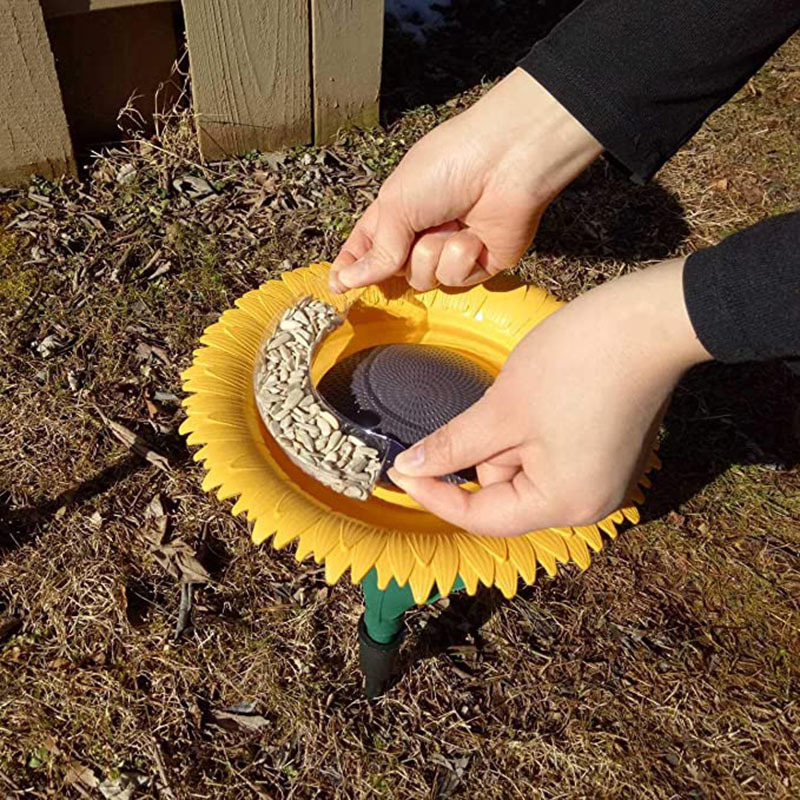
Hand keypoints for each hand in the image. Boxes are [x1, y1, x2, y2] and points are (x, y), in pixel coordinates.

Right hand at [330, 68, 600, 292]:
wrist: (505, 161)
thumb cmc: (446, 167)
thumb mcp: (396, 206)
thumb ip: (377, 251)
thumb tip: (348, 281)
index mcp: (396, 211)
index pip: (366, 247)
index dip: (351, 267)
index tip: (336, 286)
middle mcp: (422, 233)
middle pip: (393, 272)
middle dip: (397, 260)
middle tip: (411, 237)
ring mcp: (451, 249)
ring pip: (423, 279)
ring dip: (432, 254)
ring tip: (451, 225)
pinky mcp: (480, 264)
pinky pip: (454, 279)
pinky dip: (460, 257)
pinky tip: (474, 234)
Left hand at [388, 259, 711, 535]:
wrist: (650, 320)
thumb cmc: (576, 364)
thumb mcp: (501, 409)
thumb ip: (452, 447)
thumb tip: (408, 469)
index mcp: (563, 504)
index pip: (481, 516)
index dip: (433, 494)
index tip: (397, 470)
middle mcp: (588, 504)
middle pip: (505, 492)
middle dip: (484, 449)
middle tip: (493, 404)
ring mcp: (603, 479)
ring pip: (524, 468)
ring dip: (507, 435)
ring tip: (526, 391)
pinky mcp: (609, 454)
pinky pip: (550, 454)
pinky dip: (529, 430)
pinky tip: (541, 393)